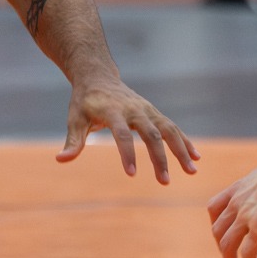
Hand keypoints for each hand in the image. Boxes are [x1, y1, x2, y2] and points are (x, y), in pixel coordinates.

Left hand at [57, 77, 197, 183]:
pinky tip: (195, 158)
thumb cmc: (85, 101)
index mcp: (113, 111)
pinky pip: (173, 128)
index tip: (132, 174)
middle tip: (165, 181)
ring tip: (191, 171)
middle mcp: (135, 109)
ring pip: (169, 130)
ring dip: (181, 150)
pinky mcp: (154, 113)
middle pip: (151, 134)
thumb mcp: (75, 118)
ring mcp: (147, 110)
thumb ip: (73, 140)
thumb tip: (61, 159)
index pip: (121, 134)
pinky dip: (185, 142)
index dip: (127, 154)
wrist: (98, 76)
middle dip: (159, 158)